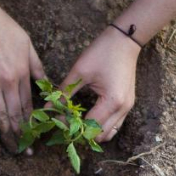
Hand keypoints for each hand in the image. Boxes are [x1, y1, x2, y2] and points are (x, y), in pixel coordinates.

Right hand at [0, 6, 44, 152]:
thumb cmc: (4, 29)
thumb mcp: (28, 45)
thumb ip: (37, 67)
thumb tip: (47, 85)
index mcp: (22, 74)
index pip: (29, 106)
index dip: (33, 123)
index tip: (37, 137)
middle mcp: (9, 82)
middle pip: (17, 115)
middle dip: (23, 135)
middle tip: (26, 152)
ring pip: (2, 114)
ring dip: (8, 134)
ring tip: (13, 148)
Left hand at [57, 27, 140, 141]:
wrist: (125, 40)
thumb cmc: (102, 52)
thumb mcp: (80, 72)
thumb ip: (64, 92)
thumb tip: (47, 107)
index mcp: (112, 101)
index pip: (89, 126)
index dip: (71, 127)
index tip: (57, 122)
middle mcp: (122, 109)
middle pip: (100, 135)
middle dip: (82, 133)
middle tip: (66, 123)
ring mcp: (128, 107)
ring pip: (109, 133)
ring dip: (93, 131)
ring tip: (76, 122)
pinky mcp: (128, 104)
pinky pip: (115, 124)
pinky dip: (101, 125)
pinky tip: (88, 117)